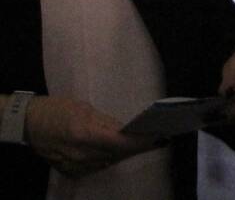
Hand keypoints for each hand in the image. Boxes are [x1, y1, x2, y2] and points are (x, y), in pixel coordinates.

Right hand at [22, 96, 154, 177]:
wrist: (28, 124)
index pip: (121, 143)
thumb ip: (107, 122)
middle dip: (138, 146)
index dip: (142, 142)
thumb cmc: (57, 110)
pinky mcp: (70, 171)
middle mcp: (80, 154)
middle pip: (118, 154)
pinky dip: (109, 158)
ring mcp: (74, 165)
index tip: (160, 137)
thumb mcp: (85, 109)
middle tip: (157, 139)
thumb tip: (128, 130)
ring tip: (141, 143)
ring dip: (125, 153)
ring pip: (109, 162)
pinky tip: (118, 150)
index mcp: (84, 134)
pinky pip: (97, 167)